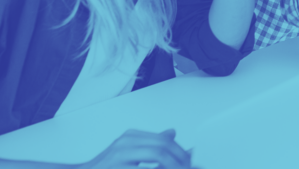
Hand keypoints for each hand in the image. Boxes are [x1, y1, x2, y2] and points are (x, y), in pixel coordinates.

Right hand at [76, 129, 190, 168]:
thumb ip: (151, 144)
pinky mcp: (115, 168)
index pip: (164, 141)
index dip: (181, 153)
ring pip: (157, 155)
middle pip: (163, 148)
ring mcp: (119, 156)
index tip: (191, 163)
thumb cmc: (107, 168)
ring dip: (173, 166)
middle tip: (190, 168)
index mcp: (131, 137)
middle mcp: (125, 143)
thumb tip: (172, 133)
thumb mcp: (130, 152)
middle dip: (180, 161)